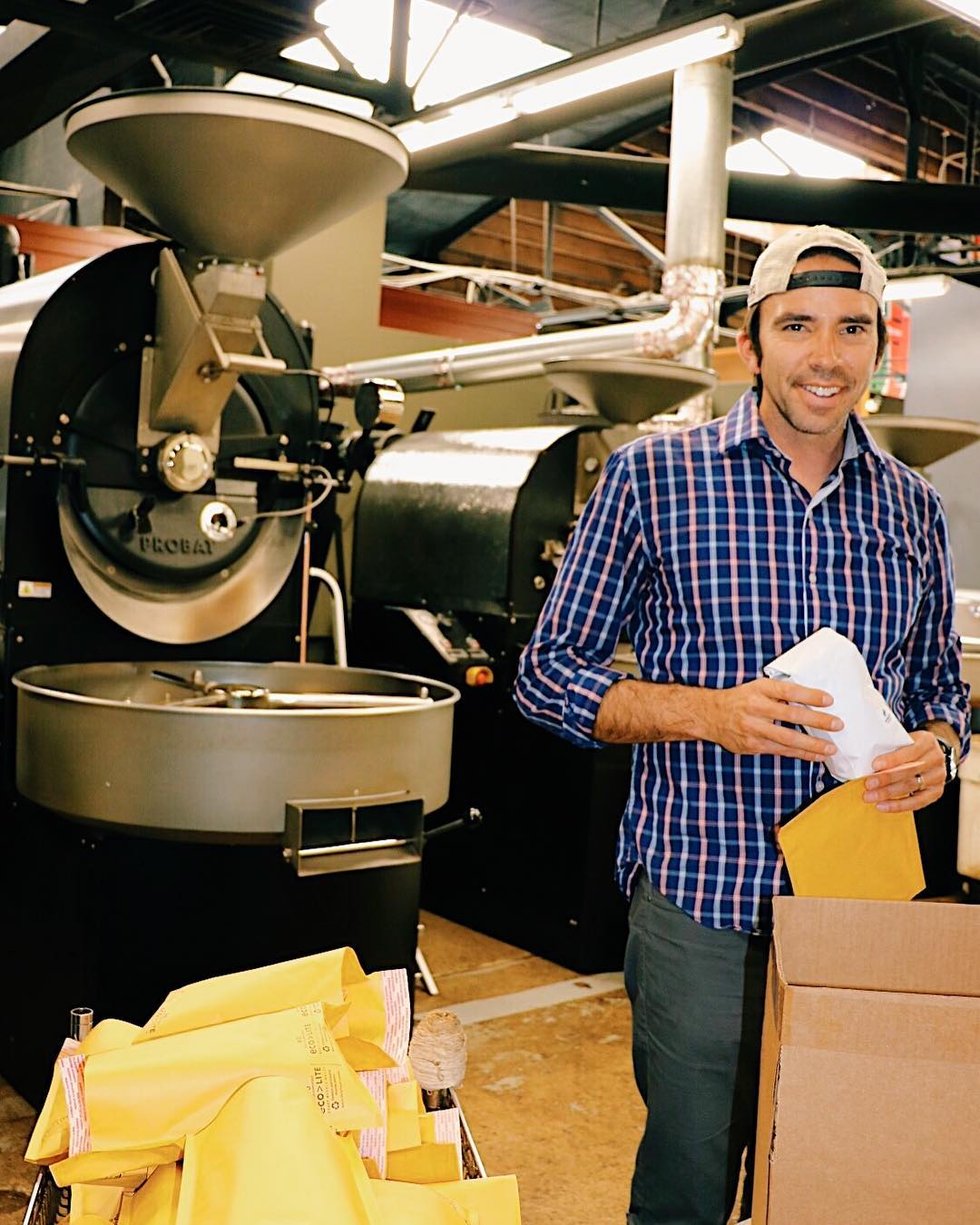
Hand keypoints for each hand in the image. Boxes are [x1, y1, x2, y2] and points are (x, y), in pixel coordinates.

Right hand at [704, 678, 840, 760]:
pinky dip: (800, 753)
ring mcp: (753, 728)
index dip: (809, 695)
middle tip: (837, 724)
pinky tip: (815, 755)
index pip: (788, 690)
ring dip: (812, 744)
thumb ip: (779, 693)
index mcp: (759, 689)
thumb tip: (810, 698)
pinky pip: (781, 750)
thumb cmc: (740, 699)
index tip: (829, 699)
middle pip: (791, 715)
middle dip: (817, 721)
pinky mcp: (752, 745)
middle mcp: (755, 708)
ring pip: (787, 738)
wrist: (710, 715)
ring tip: (831, 748)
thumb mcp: (757, 687)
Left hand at [863, 731, 945, 811]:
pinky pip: (917, 802)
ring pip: (911, 787)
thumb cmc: (910, 747)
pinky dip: (898, 805)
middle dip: (886, 779)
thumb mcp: (903, 739)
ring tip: (871, 796)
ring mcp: (938, 777)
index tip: (875, 765)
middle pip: (909, 771)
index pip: (909, 751)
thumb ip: (890, 747)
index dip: (892, 759)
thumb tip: (865, 759)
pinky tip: (883, 806)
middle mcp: (936, 759)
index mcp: (927, 742)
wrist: (930, 754)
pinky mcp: (936, 792)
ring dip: (888, 793)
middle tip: (868, 784)